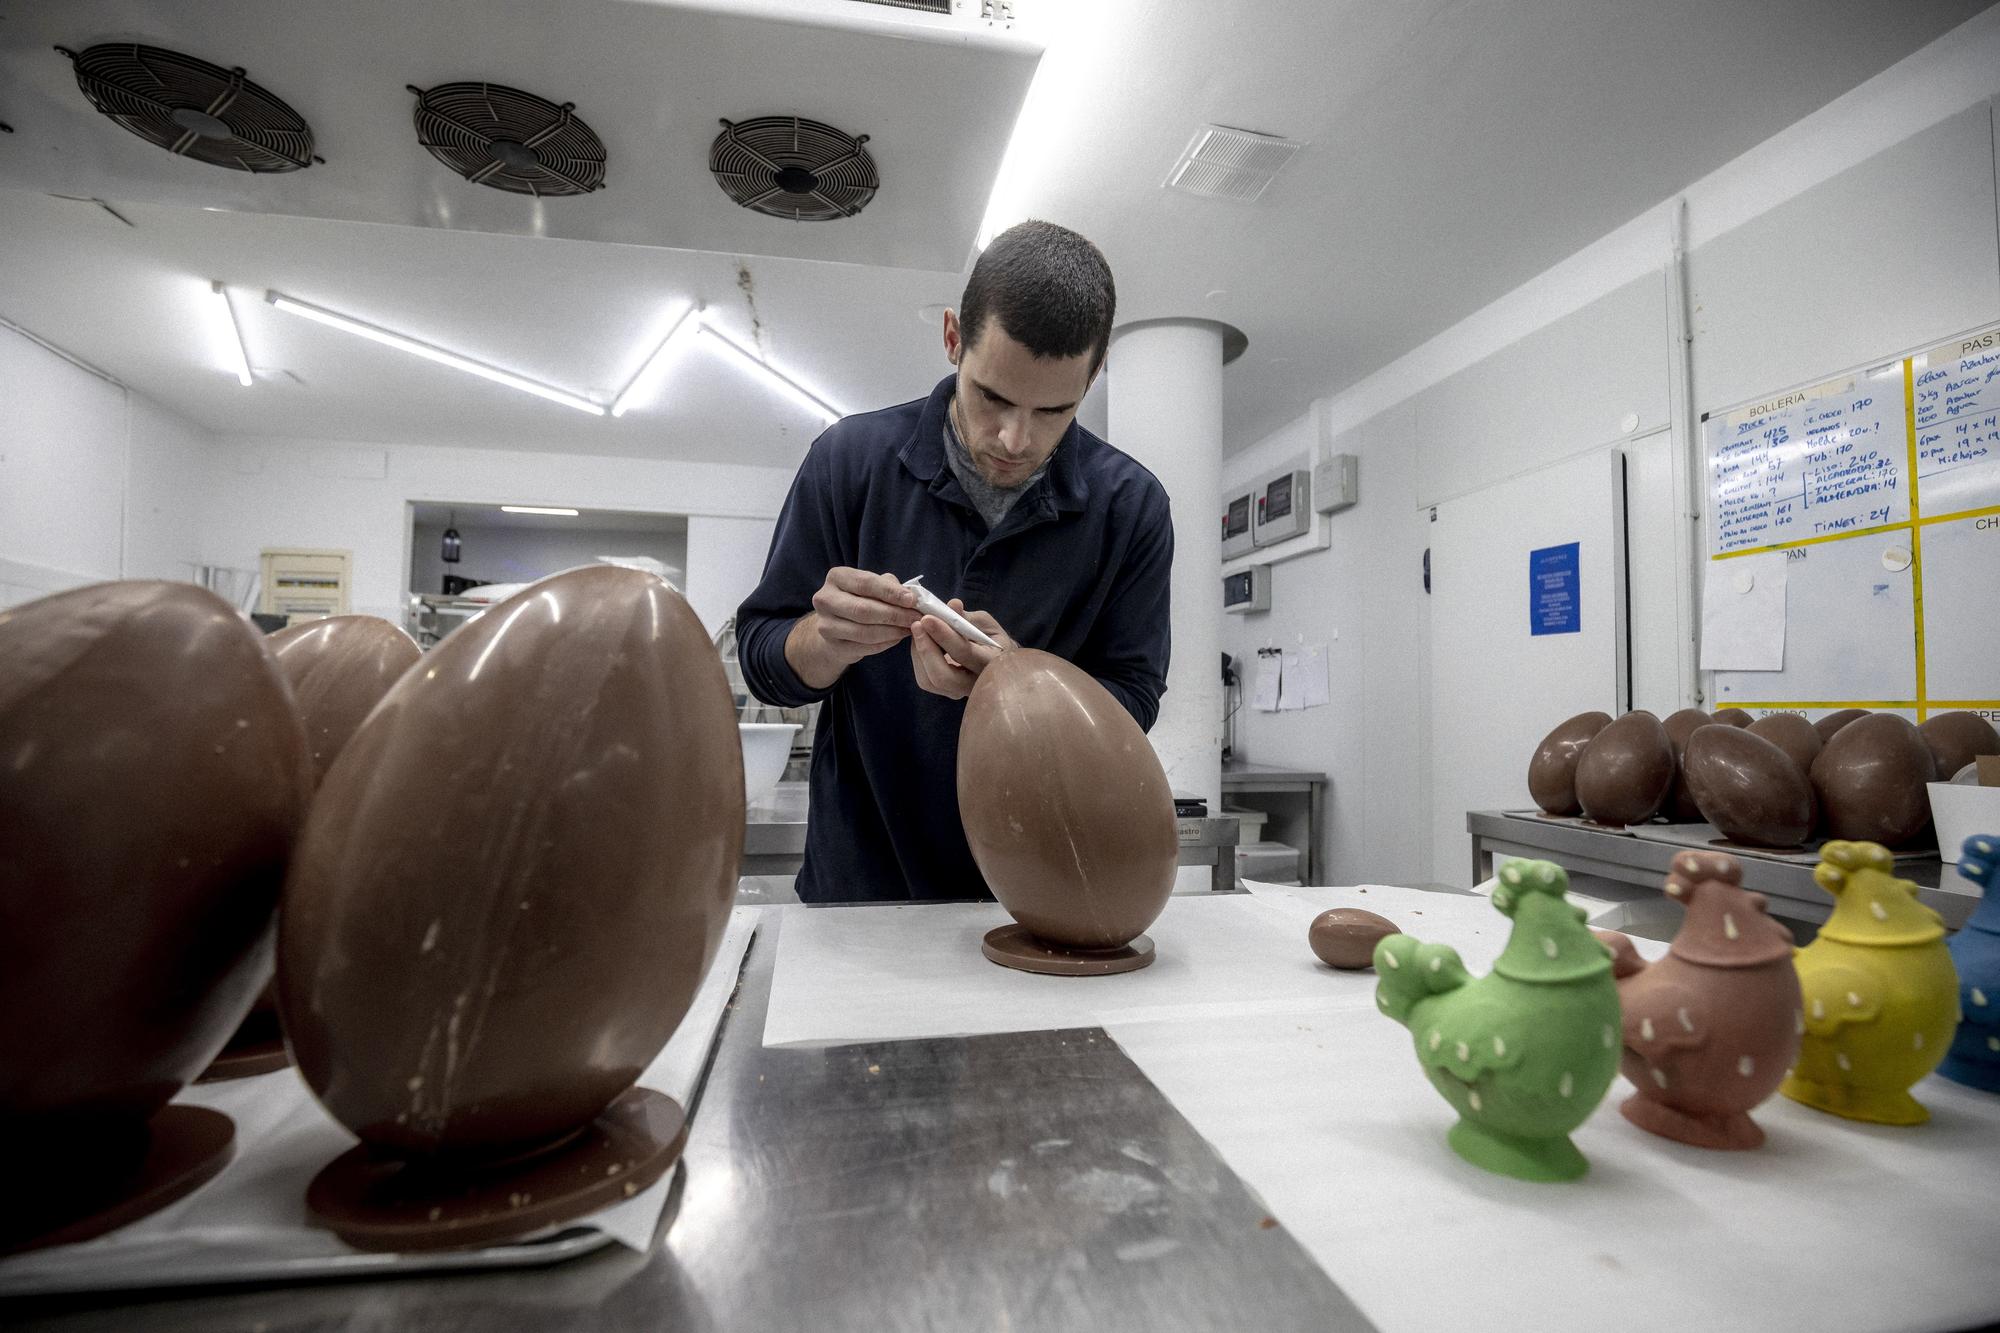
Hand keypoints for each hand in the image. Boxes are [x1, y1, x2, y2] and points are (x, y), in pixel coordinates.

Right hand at [785, 567, 919, 689]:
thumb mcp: (872, 586)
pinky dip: (885, 644)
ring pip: (864, 631)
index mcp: (836, 577)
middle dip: (894, 615)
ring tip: (909, 629)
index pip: (865, 583)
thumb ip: (888, 586)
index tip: (912, 600)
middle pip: (864, 609)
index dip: (890, 592)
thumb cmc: (859, 599)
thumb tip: (911, 597)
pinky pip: (864, 647)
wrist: (835, 625)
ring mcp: (825, 624)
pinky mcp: (832, 645)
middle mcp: (825, 599)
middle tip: (915, 618)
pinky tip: (897, 638)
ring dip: (892, 631)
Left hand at [911, 599, 1012, 699]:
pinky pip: (925, 680)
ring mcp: (958, 692)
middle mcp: (974, 684)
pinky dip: (918, 659)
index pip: (963, 652)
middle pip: (942, 676)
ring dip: (918, 653)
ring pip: (929, 681)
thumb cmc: (992, 639)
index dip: (943, 635)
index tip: (927, 618)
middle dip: (925, 649)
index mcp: (991, 662)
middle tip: (917, 624)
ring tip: (918, 629)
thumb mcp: (985, 623)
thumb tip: (952, 605)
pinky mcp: (946, 691)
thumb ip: (967, 617)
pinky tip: (921, 641)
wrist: (996, 662)